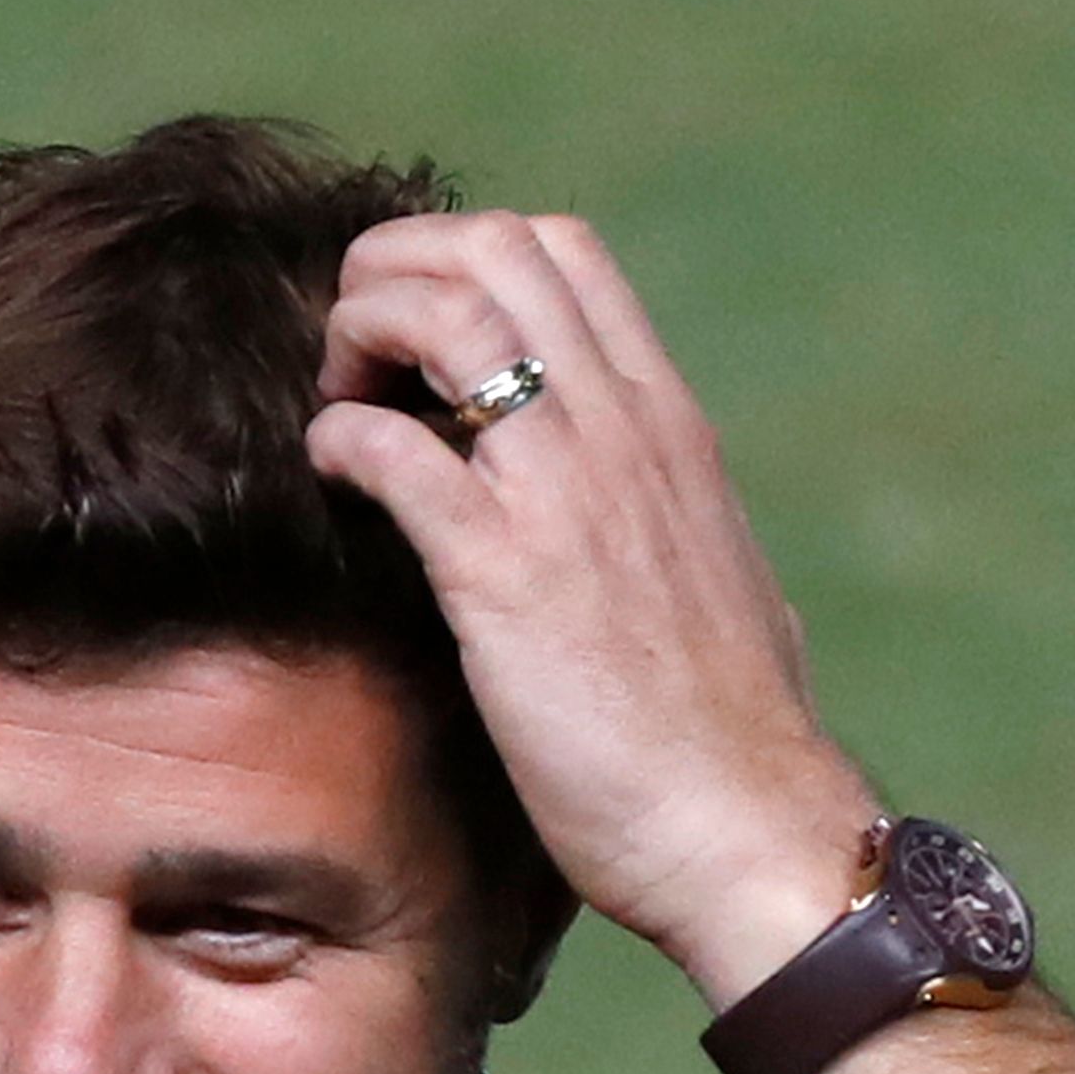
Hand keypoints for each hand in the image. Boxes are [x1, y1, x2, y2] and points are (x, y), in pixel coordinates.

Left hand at [302, 212, 881, 1005]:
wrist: (744, 825)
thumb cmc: (726, 735)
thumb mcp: (712, 579)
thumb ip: (671, 522)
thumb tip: (660, 524)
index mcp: (666, 421)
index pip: (560, 252)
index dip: (458, 260)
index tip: (411, 341)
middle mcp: (620, 429)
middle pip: (491, 249)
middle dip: (392, 271)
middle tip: (351, 357)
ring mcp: (565, 490)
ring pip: (443, 314)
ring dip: (361, 335)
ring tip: (336, 404)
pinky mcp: (505, 573)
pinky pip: (395, 451)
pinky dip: (339, 442)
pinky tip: (330, 481)